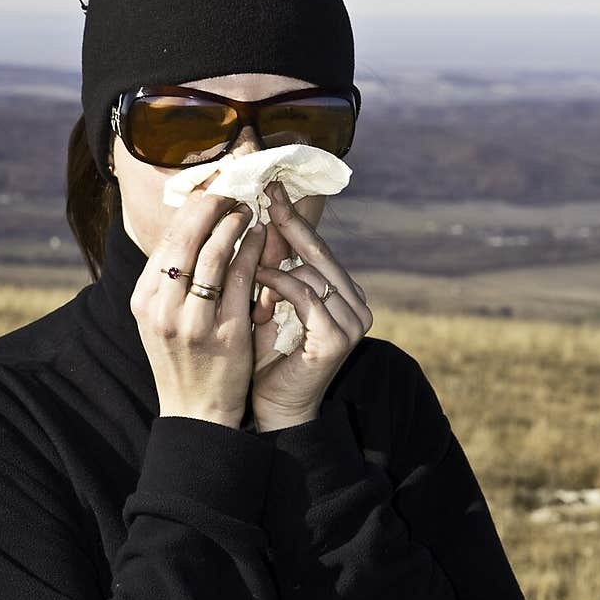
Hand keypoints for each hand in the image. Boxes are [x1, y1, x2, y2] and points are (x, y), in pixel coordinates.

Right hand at [130, 177, 268, 428]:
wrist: (196, 412)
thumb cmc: (183, 359)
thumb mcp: (161, 317)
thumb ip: (168, 278)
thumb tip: (188, 224)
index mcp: (142, 300)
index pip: (166, 239)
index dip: (191, 208)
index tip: (210, 188)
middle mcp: (161, 308)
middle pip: (187, 238)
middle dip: (212, 205)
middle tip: (232, 188)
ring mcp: (193, 321)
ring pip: (214, 253)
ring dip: (234, 223)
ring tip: (247, 210)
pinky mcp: (226, 332)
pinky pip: (241, 277)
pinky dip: (252, 250)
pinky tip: (261, 238)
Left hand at [250, 182, 372, 429]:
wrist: (274, 410)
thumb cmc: (266, 359)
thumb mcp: (266, 305)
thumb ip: (269, 271)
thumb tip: (257, 223)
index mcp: (344, 295)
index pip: (317, 249)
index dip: (294, 218)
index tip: (272, 189)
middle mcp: (356, 306)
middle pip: (319, 254)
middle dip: (289, 222)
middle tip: (266, 193)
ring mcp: (352, 323)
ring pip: (311, 273)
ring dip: (274, 263)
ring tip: (243, 255)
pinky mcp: (337, 339)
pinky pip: (305, 296)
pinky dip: (278, 283)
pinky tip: (256, 276)